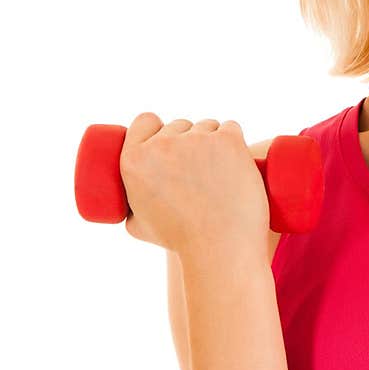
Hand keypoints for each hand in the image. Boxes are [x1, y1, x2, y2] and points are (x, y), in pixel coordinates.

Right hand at [119, 113, 269, 258]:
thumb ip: (131, 209)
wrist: (220, 248)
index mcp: (134, 160)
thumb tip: (132, 203)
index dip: (157, 127)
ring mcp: (196, 140)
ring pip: (207, 126)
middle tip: (200, 169)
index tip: (167, 139)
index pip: (145, 121)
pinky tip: (235, 154)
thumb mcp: (139, 227)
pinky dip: (234, 138)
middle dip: (189, 141)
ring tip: (219, 171)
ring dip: (213, 141)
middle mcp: (162, 145)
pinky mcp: (227, 140)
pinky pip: (231, 127)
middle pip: (179, 126)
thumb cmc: (182, 242)